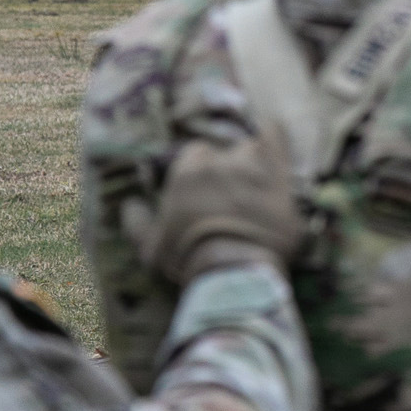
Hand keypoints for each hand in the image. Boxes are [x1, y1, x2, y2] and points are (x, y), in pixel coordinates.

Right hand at [145, 127, 301, 284]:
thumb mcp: (151, 248)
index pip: (195, 154)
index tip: (204, 190)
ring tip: (256, 179)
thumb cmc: (189, 258)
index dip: (200, 170)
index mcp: (189, 171)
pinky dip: (277, 139)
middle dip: (229, 167)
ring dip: (254, 159)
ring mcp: (256, 167)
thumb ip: (137, 224)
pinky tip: (275, 145)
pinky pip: (281, 141)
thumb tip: (128, 205)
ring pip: (254, 147)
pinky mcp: (282, 180)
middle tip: (232, 192)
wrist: (234, 271)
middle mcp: (222, 161)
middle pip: (226, 151)